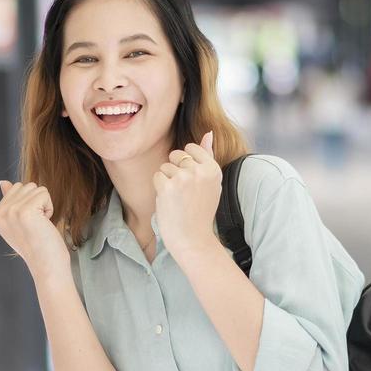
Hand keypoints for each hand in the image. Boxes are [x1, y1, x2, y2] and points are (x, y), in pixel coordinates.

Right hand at [0, 180, 70, 282]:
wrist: (47, 266)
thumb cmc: (37, 246)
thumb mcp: (19, 222)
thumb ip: (10, 202)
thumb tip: (3, 182)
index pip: (15, 188)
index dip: (28, 204)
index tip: (28, 226)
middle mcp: (0, 213)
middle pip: (25, 185)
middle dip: (36, 202)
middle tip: (36, 225)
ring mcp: (11, 211)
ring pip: (35, 188)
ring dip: (44, 205)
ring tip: (40, 224)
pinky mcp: (25, 211)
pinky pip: (44, 193)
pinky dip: (50, 207)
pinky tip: (45, 224)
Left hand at [153, 131, 221, 262]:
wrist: (193, 239)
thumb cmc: (201, 211)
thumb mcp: (211, 182)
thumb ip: (208, 156)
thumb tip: (208, 132)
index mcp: (213, 169)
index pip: (192, 148)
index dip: (186, 163)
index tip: (190, 180)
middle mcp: (200, 171)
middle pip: (176, 155)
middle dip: (175, 171)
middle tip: (184, 193)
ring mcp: (184, 178)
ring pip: (165, 166)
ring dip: (167, 181)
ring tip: (177, 199)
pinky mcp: (168, 186)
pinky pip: (157, 176)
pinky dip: (159, 188)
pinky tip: (169, 201)